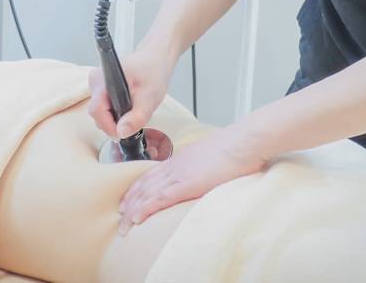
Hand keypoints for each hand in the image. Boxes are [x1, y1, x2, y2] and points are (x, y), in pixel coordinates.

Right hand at [88, 46, 175, 138]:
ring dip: (115, 118)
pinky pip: (102, 107)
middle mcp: (96, 80)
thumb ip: (136, 117)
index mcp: (105, 79)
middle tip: (133, 119)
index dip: (110, 126)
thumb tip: (122, 132)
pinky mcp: (99, 87)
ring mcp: (96, 83)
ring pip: (99, 112)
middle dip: (114, 123)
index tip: (124, 132)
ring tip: (132, 110)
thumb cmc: (152, 72)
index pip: (97, 111)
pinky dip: (114, 111)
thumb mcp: (149, 97)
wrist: (154, 60)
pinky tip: (126, 106)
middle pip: (97, 113)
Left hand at [118, 126, 266, 234]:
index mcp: (181, 158)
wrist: (245, 141)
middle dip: (130, 200)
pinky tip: (135, 219)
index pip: (152, 174)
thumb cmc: (236, 148)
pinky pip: (159, 199)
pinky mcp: (186, 184)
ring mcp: (179, 174)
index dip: (138, 187)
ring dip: (132, 210)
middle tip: (120, 214)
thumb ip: (203, 165)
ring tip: (123, 225)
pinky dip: (144, 209)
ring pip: (147, 193)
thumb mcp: (214, 156)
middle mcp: (175, 165)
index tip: (130, 198)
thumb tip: (205, 173)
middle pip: (144, 184)